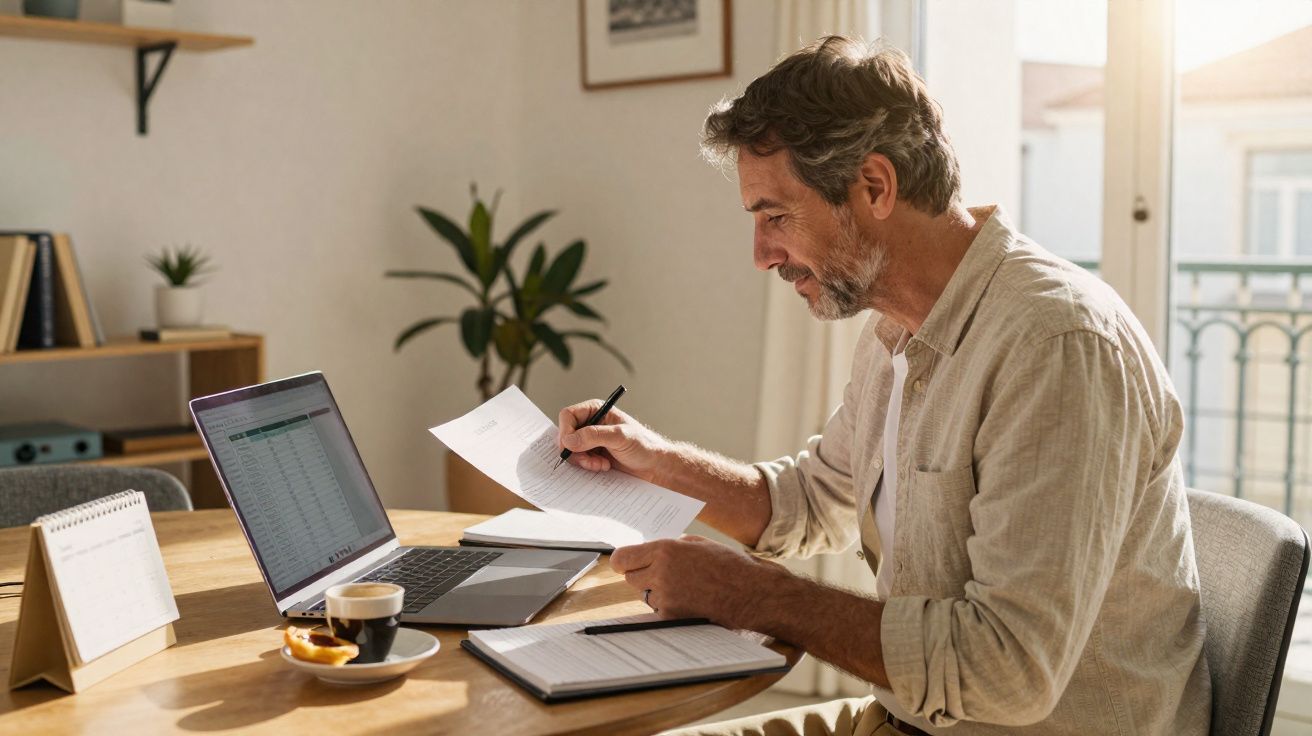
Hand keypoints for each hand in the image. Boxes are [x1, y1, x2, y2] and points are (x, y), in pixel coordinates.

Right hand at [557, 400, 670, 480]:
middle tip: (589, 459)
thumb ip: (594, 435)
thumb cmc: (644, 445)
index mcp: (596, 410)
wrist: (654, 465)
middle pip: (566, 434)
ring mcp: (590, 439)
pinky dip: (588, 465)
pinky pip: (578, 460)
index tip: (571, 446)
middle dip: (575, 450)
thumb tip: (569, 440)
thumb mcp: (620, 437)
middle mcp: (591, 423)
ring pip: (571, 449)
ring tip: (600, 464)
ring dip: (583, 460)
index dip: (566, 431)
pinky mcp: (593, 454)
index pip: (567, 416)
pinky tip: (603, 466)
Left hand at [609, 536, 781, 628]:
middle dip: (641, 574)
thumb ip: (670, 547)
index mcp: (665, 550)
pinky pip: (658, 609)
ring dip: (656, 591)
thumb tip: (651, 553)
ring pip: (644, 594)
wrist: (749, 592)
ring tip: (682, 586)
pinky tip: (688, 599)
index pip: (621, 558)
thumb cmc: (728, 565)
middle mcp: (660, 572)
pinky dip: (667, 605)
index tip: (625, 562)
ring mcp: (665, 597)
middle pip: (630, 577)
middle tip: (660, 573)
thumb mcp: (697, 543)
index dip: (622, 561)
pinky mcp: (671, 616)